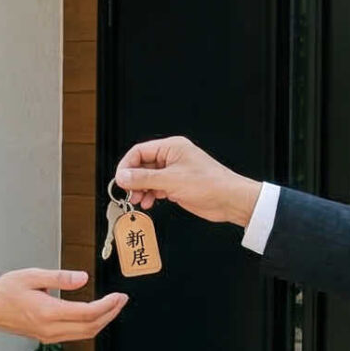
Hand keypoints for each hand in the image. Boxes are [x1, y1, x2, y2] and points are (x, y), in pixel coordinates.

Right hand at [0, 268, 128, 343]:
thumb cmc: (4, 291)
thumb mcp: (31, 276)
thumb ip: (59, 277)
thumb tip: (83, 278)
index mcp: (47, 312)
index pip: (87, 313)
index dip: (107, 305)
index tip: (118, 296)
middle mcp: (50, 329)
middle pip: (90, 327)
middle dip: (110, 314)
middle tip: (121, 300)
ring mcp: (49, 336)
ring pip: (85, 334)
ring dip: (102, 321)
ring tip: (113, 306)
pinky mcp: (47, 337)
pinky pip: (75, 335)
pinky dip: (90, 325)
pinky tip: (95, 314)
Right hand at [113, 136, 262, 226]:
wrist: (230, 200)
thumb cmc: (210, 184)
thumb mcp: (171, 180)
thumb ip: (144, 178)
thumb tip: (122, 177)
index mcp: (171, 147)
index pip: (140, 151)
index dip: (127, 165)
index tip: (120, 180)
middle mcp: (172, 157)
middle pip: (142, 165)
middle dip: (133, 180)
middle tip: (128, 192)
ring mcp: (174, 172)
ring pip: (148, 178)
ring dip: (141, 189)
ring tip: (138, 200)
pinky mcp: (177, 185)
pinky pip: (156, 187)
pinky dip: (150, 195)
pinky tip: (149, 203)